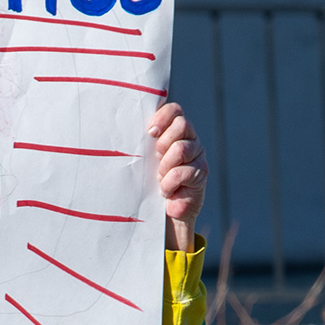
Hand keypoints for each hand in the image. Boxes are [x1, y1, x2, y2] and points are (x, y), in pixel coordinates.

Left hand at [150, 101, 207, 253]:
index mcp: (175, 131)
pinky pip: (182, 172)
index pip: (175, 110)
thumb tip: (124, 128)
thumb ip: (143, 143)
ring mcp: (198, 156)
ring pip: (181, 148)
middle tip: (156, 158)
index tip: (150, 133)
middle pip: (182, 125)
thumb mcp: (144, 160)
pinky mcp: (201, 174)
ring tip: (159, 178)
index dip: (162, 117)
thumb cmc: (149, 183)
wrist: (164, 215)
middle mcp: (190, 140)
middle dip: (164, 142)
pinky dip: (169, 183)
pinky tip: (166, 191)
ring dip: (165, 166)